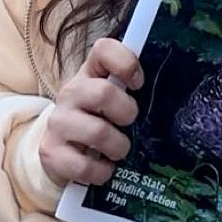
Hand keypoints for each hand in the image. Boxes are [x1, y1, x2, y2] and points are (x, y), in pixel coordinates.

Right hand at [39, 37, 142, 186]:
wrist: (62, 153)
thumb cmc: (99, 122)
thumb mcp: (114, 101)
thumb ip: (132, 90)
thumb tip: (170, 92)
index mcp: (90, 74)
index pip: (103, 49)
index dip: (126, 63)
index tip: (137, 83)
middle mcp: (70, 93)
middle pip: (103, 92)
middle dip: (126, 113)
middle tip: (128, 124)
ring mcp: (57, 122)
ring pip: (97, 132)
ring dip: (118, 147)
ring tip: (118, 150)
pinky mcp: (51, 152)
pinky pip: (84, 166)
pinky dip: (102, 172)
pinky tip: (103, 168)